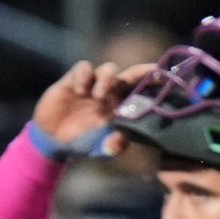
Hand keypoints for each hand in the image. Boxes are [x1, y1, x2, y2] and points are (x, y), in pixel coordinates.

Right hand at [32, 60, 154, 155]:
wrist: (54, 139)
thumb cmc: (82, 143)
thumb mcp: (101, 149)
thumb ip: (114, 146)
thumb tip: (121, 139)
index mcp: (120, 108)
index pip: (140, 94)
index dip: (151, 86)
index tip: (165, 79)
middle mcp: (110, 94)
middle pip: (129, 76)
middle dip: (140, 72)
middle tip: (150, 73)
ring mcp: (92, 85)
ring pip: (107, 70)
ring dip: (107, 80)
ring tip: (98, 97)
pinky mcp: (74, 80)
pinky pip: (83, 68)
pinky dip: (84, 76)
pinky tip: (80, 91)